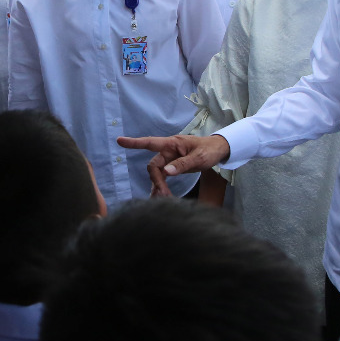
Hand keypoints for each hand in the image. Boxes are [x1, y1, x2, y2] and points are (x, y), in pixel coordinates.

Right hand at [116, 134, 230, 197]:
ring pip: (157, 173)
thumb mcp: (199, 158)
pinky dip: (161, 186)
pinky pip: (163, 176)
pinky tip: (159, 196)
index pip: (149, 142)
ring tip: (164, 199)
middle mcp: (168, 151)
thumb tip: (166, 172)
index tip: (120, 141)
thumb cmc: (209, 150)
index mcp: (172, 144)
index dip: (134, 143)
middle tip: (164, 195)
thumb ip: (183, 164)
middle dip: (156, 181)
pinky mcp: (173, 166)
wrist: (219, 150)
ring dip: (158, 185)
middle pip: (154, 166)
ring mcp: (170, 159)